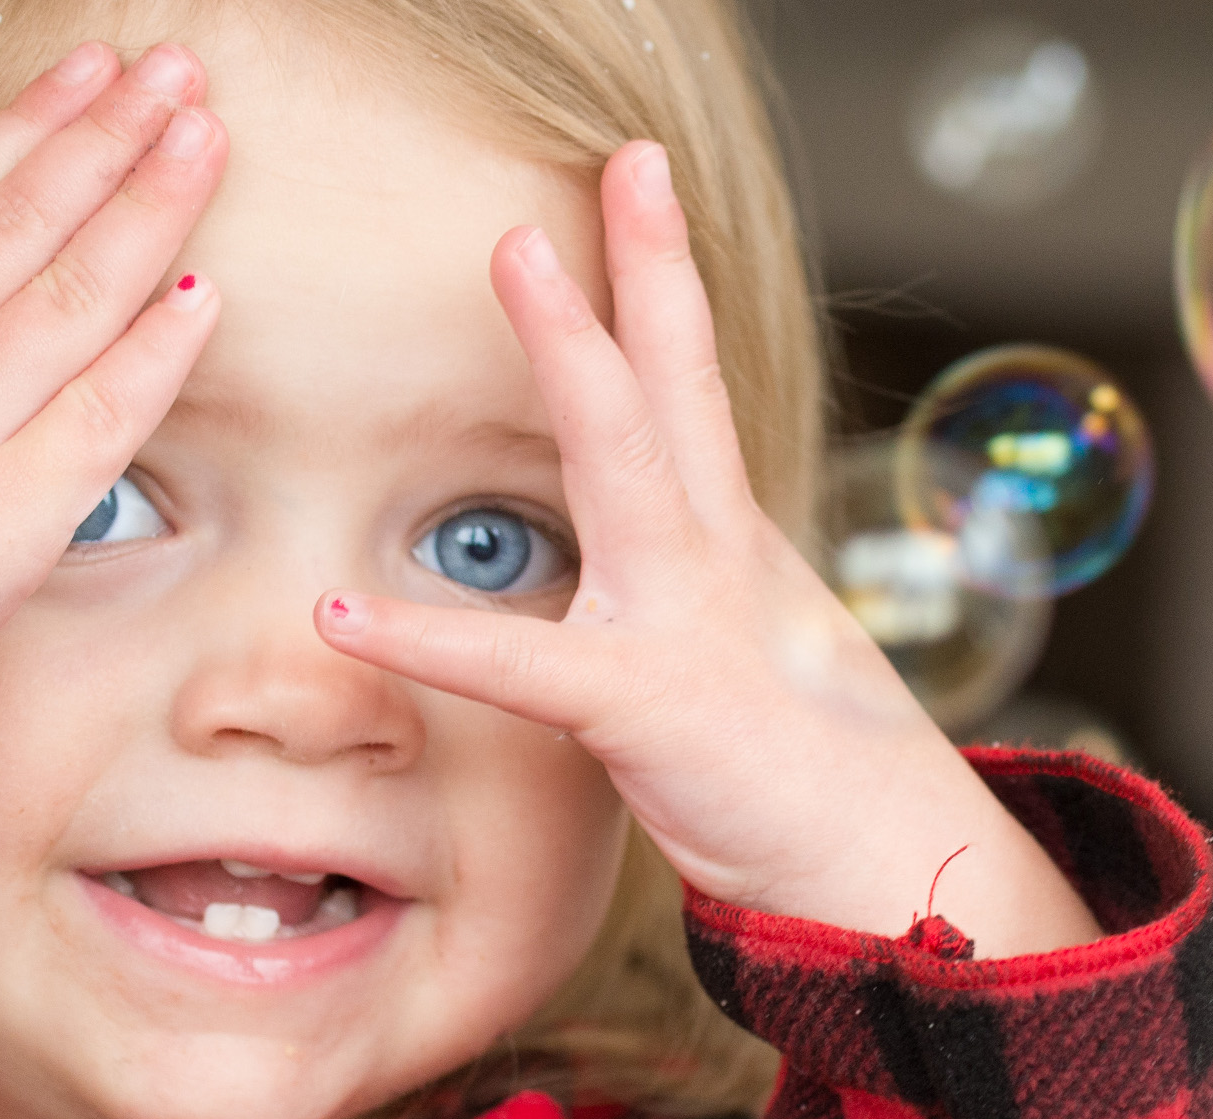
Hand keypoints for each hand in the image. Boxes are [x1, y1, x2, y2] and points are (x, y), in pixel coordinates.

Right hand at [0, 43, 225, 734]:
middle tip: (174, 68)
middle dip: (105, 135)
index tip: (87, 69)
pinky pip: (98, 417)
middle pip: (23, 221)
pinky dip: (154, 351)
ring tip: (203, 134)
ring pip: (68, 292)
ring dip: (146, 207)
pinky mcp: (2, 516)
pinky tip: (204, 292)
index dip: (31, 126)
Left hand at [314, 143, 1101, 956]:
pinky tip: (342, 616)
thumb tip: (652, 541)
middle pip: (682, 378)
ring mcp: (685, 618)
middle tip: (621, 160)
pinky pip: (518, 663)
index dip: (660, 278)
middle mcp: (713, 555)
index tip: (637, 184)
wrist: (871, 864)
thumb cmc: (799, 773)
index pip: (690, 382)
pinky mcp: (646, 703)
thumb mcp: (748, 653)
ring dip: (572, 353)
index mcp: (726, 540)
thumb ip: (690, 583)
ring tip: (512, 256)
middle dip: (645, 264)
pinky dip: (427, 640)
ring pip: (629, 455)